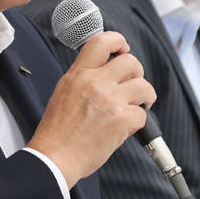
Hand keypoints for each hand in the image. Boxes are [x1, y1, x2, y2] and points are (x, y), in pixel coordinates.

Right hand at [28, 31, 155, 187]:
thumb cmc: (57, 132)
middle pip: (131, 62)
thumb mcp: (63, 92)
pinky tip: (126, 128)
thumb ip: (83, 78)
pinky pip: (142, 114)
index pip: (102, 41)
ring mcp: (110, 100)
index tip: (123, 49)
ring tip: (137, 106)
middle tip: (133, 85)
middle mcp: (95, 82)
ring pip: (144, 86)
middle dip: (137, 74)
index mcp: (79, 74)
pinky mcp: (121, 120)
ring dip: (144, 97)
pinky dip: (137, 123)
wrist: (55, 157)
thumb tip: (105, 72)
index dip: (118, 41)